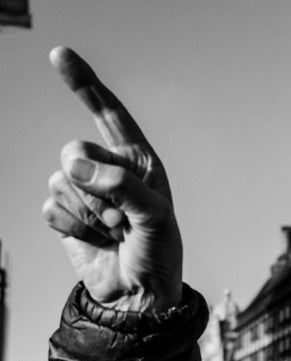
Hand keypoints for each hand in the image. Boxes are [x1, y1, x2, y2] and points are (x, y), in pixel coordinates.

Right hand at [42, 47, 181, 311]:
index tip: (60, 55)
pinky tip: (96, 240)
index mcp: (140, 161)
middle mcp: (111, 170)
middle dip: (95, 187)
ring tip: (114, 231)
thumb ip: (121, 185)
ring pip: (60, 180)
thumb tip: (76, 165)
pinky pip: (50, 207)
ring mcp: (86, 191)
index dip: (84, 84)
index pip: (109, 114)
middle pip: (74, 149)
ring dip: (88, 213)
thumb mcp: (155, 217)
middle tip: (122, 217)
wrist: (139, 294)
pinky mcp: (67, 214)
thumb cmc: (159, 253)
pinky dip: (72, 227)